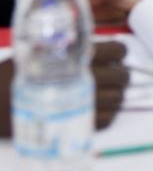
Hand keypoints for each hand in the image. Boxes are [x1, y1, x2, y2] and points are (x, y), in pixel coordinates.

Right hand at [0, 42, 129, 136]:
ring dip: (119, 95)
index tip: (118, 54)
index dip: (121, 51)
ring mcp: (78, 104)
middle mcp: (81, 79)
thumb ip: (63, 45)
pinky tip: (103, 108)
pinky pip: (104, 121)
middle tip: (118, 73)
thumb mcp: (35, 50)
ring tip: (111, 91)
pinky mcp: (71, 126)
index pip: (114, 50)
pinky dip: (110, 115)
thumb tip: (89, 43)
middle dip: (123, 74)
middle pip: (120, 76)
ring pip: (117, 100)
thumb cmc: (9, 76)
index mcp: (73, 56)